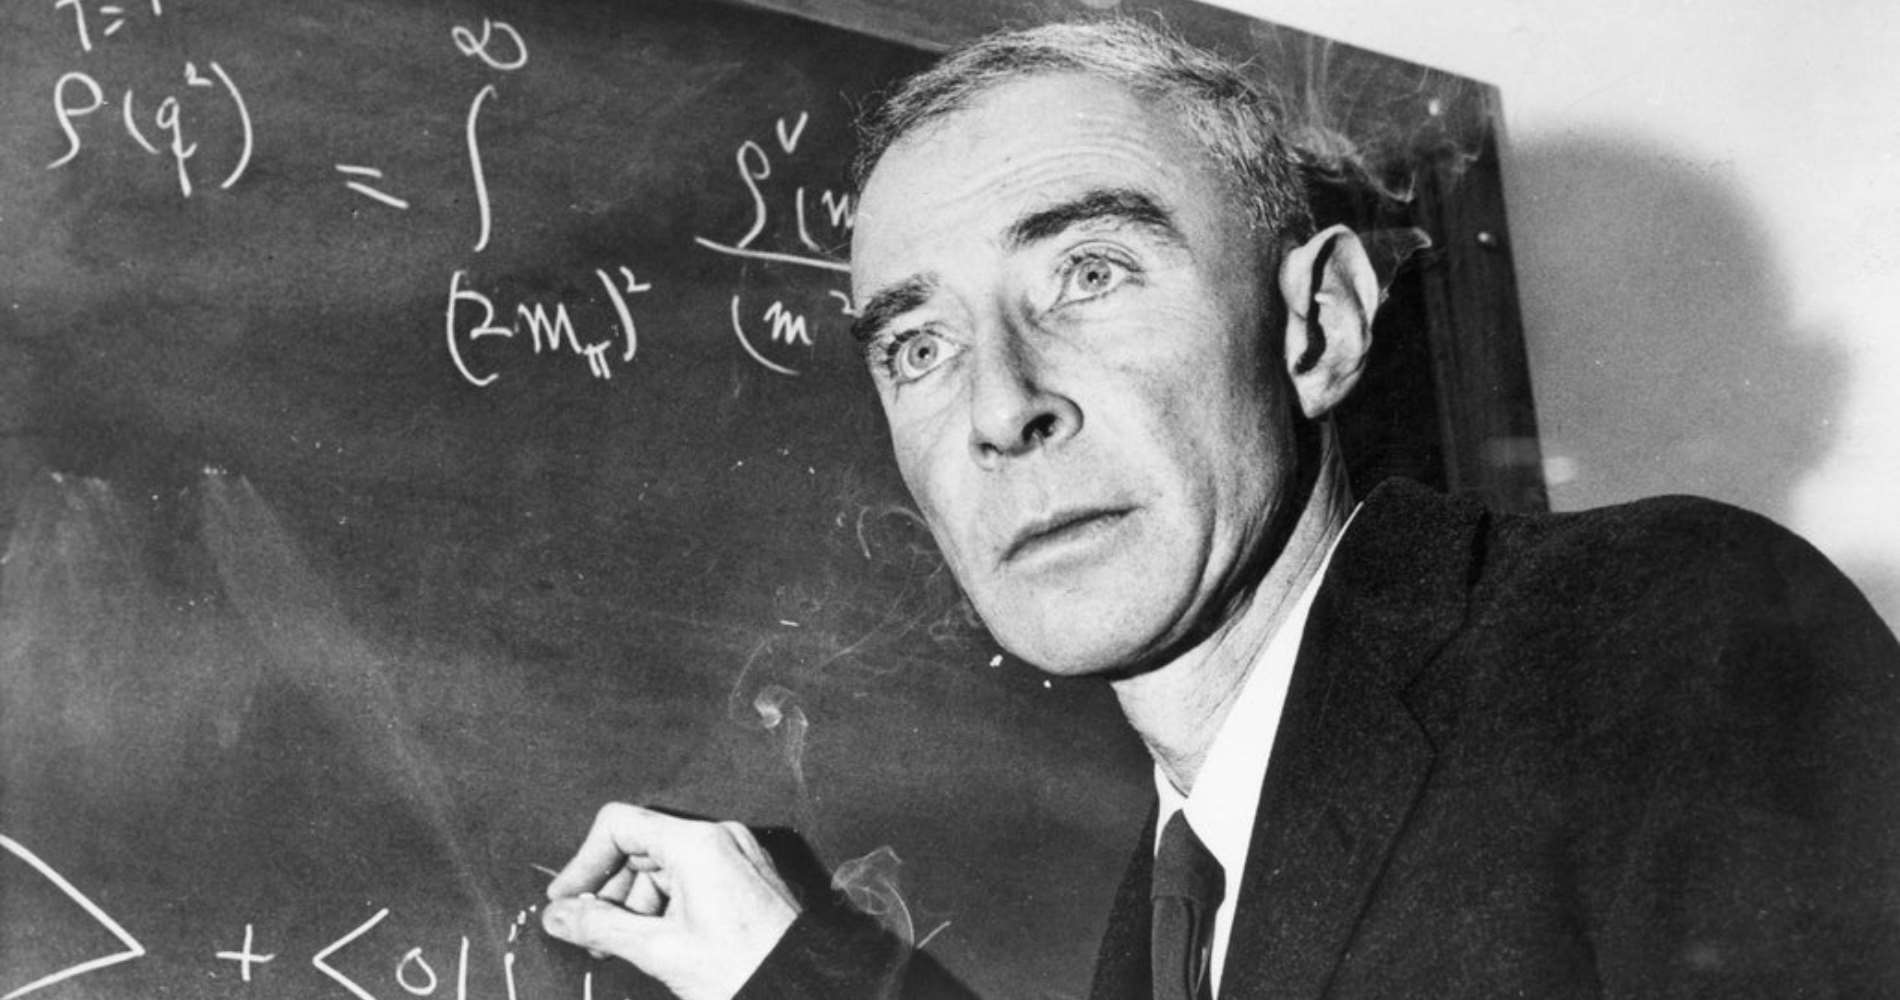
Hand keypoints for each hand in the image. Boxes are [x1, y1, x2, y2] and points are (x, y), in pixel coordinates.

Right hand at [542, 803, 800, 999]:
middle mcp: (718, 838)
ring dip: (635, 903)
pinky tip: (657, 941)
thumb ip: (600, 927)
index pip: (619, 825)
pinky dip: (664, 905)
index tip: (565, 899)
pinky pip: (690, 877)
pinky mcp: (743, 876)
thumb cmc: (745, 969)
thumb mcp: (660, 950)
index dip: (584, 862)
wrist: (804, 988)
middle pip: (640, 846)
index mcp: (697, 844)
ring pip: (663, 865)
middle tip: (589, 934)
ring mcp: (734, 855)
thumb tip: (558, 915)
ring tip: (624, 946)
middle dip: (610, 891)